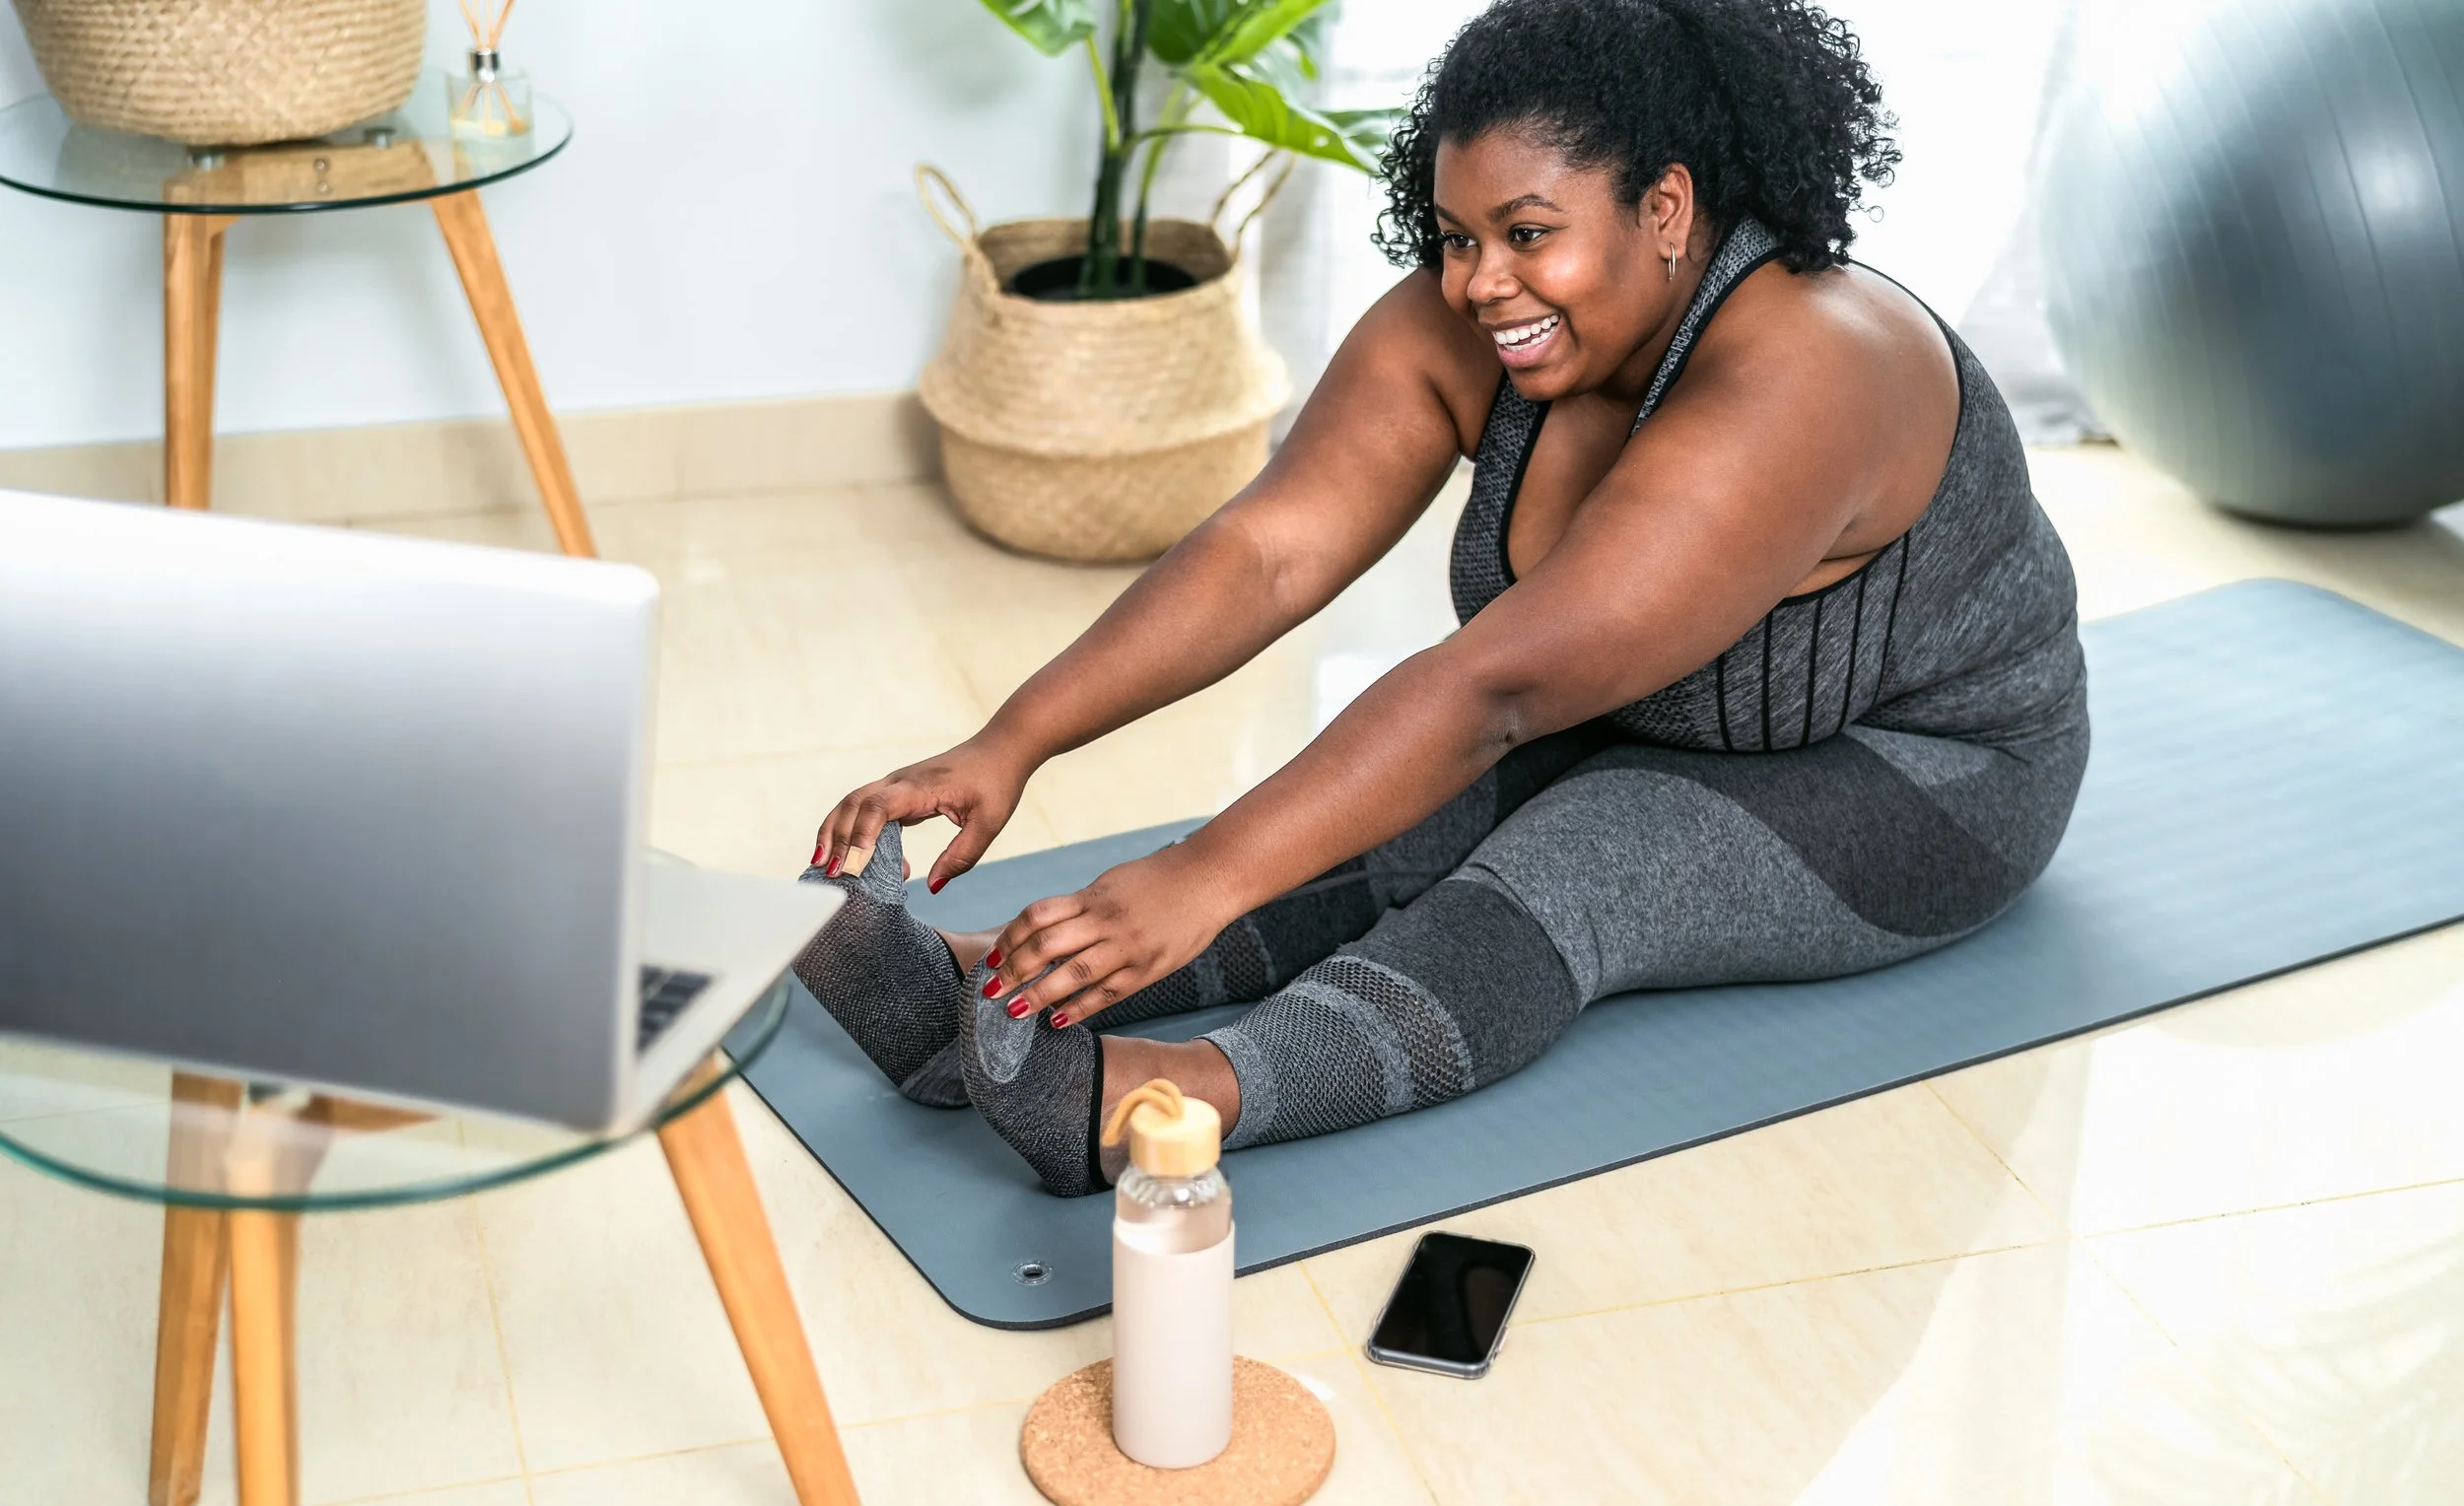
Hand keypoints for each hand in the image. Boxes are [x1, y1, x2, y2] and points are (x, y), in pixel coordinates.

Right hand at [814, 737, 1033, 892]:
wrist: (1000, 750)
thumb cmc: (996, 783)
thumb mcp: (987, 824)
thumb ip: (960, 857)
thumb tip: (932, 887)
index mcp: (920, 787)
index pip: (878, 807)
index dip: (862, 835)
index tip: (854, 864)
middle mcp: (899, 782)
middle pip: (853, 805)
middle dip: (836, 839)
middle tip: (829, 874)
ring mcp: (895, 784)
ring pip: (852, 804)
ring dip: (834, 832)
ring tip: (822, 866)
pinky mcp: (898, 792)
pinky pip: (865, 809)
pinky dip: (851, 830)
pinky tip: (853, 858)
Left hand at [979, 845, 1239, 1026]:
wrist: (1209, 878)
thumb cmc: (1159, 879)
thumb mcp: (1113, 884)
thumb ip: (1083, 907)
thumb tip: (1049, 931)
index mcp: (1093, 898)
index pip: (1037, 917)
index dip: (1010, 938)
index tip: (993, 957)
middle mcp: (1106, 922)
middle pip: (1047, 946)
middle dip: (1014, 970)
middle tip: (991, 989)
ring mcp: (1127, 947)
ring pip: (1073, 974)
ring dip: (1039, 995)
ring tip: (1016, 1010)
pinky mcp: (1147, 969)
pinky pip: (1107, 994)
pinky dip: (1080, 1008)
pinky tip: (1059, 1020)